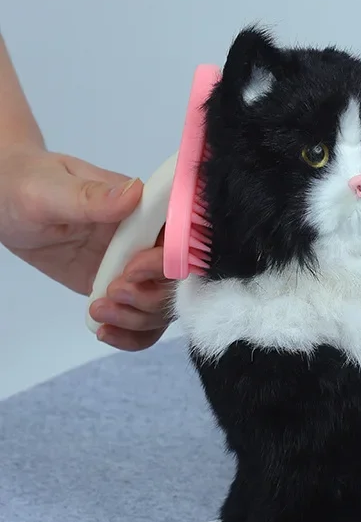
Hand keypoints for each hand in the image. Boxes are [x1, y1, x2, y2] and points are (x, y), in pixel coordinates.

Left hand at [0, 143, 172, 350]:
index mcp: (143, 209)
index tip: (132, 269)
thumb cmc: (27, 185)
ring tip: (98, 311)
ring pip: (162, 307)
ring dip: (137, 319)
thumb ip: (92, 196)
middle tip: (111, 292)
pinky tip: (104, 332)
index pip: (181, 239)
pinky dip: (132, 336)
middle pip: (177, 282)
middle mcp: (147, 241)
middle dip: (149, 296)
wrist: (6, 205)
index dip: (167, 262)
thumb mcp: (52, 190)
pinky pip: (141, 321)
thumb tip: (134, 193)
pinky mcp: (119, 290)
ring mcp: (135, 268)